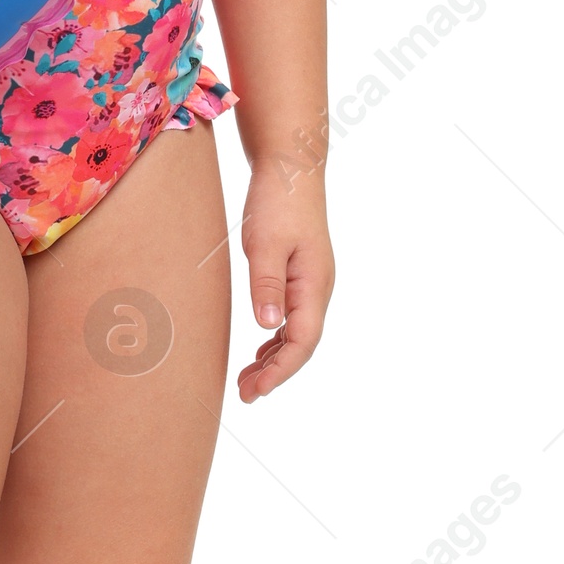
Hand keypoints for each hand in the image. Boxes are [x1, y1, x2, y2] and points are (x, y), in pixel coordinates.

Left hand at [236, 166, 333, 402]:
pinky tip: (259, 350)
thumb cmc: (277, 201)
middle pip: (301, 344)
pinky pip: (292, 317)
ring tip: (247, 381)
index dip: (281, 370)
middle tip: (245, 395)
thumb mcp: (265, 243)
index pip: (303, 341)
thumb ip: (267, 284)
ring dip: (273, 359)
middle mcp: (318, 288)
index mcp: (314, 284)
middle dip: (275, 373)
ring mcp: (311, 282)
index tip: (257, 390)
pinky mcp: (300, 274)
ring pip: (296, 333)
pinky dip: (275, 339)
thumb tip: (268, 326)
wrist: (290, 167)